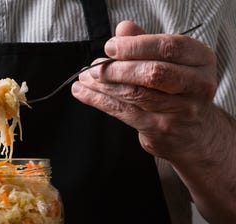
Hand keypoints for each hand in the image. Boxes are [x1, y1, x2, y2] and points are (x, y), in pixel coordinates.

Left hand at [72, 20, 217, 160]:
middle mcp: (196, 85)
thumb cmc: (177, 90)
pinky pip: (125, 112)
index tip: (110, 47)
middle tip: (93, 69)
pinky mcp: (161, 129)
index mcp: (201, 60)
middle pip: (152, 73)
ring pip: (136, 94)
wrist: (193, 132)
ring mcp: (181, 110)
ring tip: (83, 79)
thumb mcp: (170, 63)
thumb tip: (123, 29)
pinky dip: (100, 101)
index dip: (136, 46)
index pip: (168, 47)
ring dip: (103, 86)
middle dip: (117, 69)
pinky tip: (84, 93)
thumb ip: (147, 44)